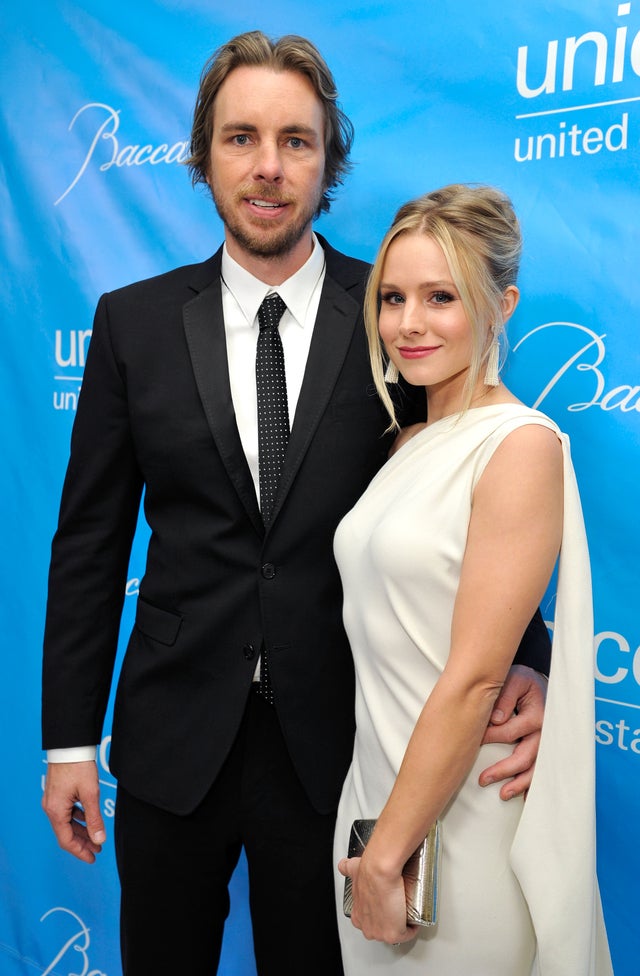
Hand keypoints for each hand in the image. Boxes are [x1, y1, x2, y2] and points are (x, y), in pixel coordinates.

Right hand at [42, 761, 105, 862]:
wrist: (70, 744)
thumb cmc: (78, 766)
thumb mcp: (90, 794)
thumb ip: (94, 818)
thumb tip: (98, 839)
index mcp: (56, 811)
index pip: (66, 840)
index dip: (80, 851)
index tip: (93, 858)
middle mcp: (51, 807)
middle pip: (66, 833)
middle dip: (82, 842)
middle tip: (97, 849)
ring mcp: (53, 800)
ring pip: (67, 822)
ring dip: (81, 830)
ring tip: (96, 836)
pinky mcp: (58, 792)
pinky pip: (67, 811)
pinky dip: (78, 818)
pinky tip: (88, 818)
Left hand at [338, 855, 415, 945]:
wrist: (379, 870)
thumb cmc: (368, 871)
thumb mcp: (353, 871)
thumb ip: (347, 869)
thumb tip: (345, 865)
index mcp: (357, 916)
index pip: (368, 921)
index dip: (379, 913)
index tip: (387, 904)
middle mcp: (366, 927)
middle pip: (381, 929)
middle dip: (390, 919)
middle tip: (398, 905)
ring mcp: (379, 933)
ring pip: (394, 932)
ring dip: (401, 923)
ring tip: (407, 909)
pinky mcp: (394, 934)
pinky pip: (407, 934)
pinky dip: (413, 927)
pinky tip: (415, 917)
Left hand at [479, 665, 547, 799]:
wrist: (536, 682)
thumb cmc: (522, 681)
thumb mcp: (513, 679)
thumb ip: (505, 696)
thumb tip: (496, 718)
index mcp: (536, 714)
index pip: (511, 731)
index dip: (491, 737)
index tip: (475, 741)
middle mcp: (545, 731)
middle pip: (525, 756)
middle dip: (504, 770)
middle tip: (483, 779)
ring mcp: (547, 742)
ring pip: (535, 767)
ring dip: (520, 783)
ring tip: (503, 794)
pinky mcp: (545, 748)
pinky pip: (541, 770)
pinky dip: (533, 784)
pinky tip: (524, 797)